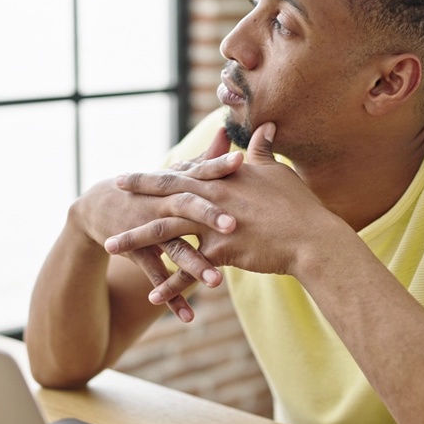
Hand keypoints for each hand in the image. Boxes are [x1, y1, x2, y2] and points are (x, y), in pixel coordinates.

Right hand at [71, 127, 242, 320]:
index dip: (218, 168)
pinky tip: (189, 317)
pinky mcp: (137, 253)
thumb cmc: (146, 190)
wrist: (97, 207)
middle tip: (234, 224)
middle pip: (186, 208)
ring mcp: (148, 230)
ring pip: (174, 248)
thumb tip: (225, 133)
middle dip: (208, 217)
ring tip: (218, 282)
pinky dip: (172, 298)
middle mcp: (161, 205)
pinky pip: (156, 278)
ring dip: (194, 265)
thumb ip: (202, 159)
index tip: (242, 163)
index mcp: (174, 185)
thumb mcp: (171, 174)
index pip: (199, 173)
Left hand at [105, 123, 333, 304]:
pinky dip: (169, 284)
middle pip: (165, 193)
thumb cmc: (299, 205)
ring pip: (165, 230)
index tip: (142, 172)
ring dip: (135, 240)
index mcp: (222, 178)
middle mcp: (213, 197)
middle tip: (113, 192)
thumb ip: (264, 151)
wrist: (313, 238)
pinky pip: (187, 270)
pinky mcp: (221, 251)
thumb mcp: (278, 173)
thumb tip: (265, 127)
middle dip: (137, 192)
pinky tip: (151, 297)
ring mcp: (214, 223)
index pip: (184, 172)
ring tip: (110, 246)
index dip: (161, 173)